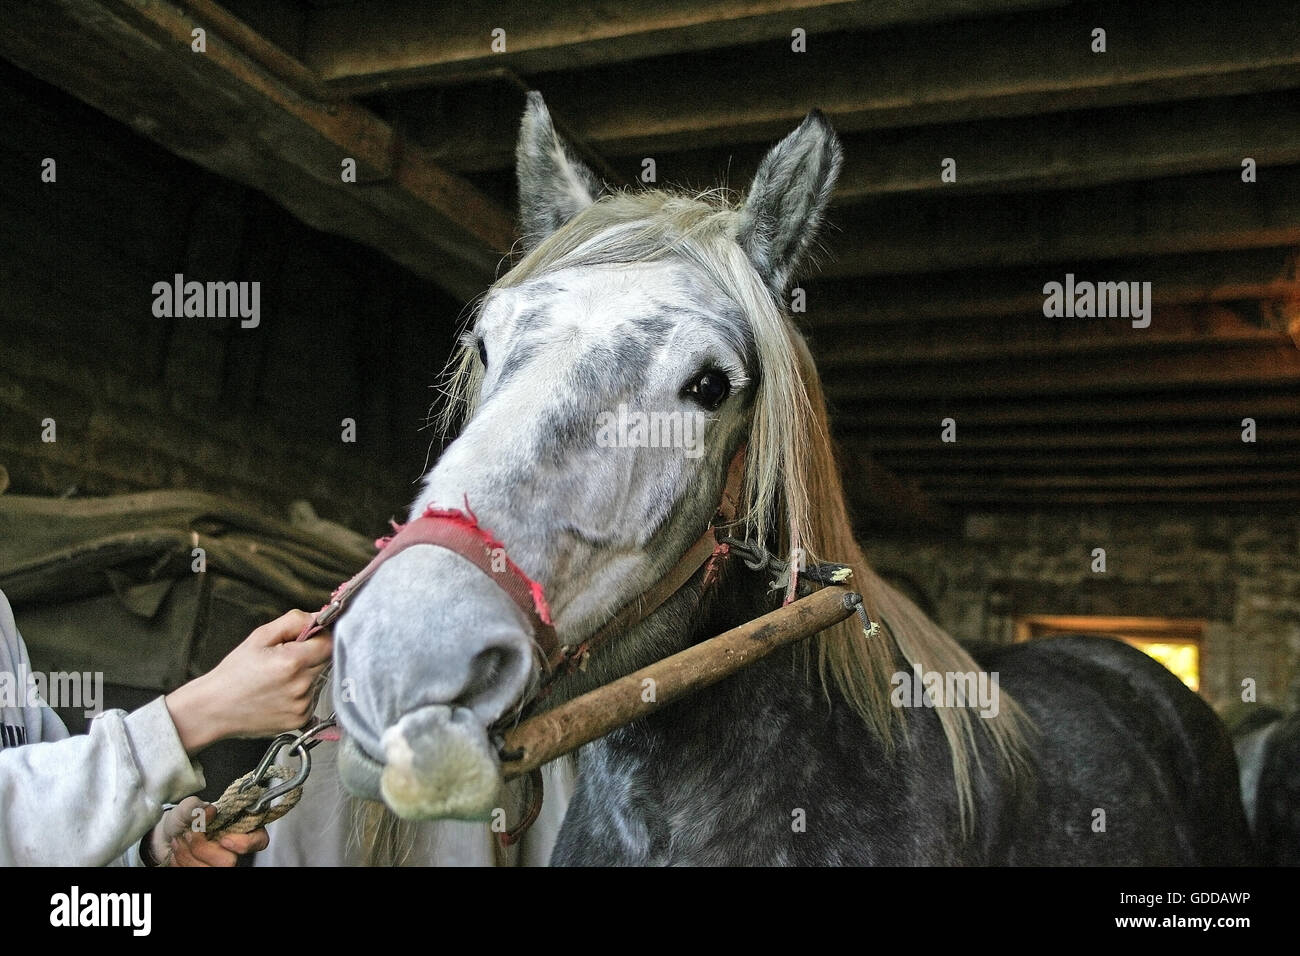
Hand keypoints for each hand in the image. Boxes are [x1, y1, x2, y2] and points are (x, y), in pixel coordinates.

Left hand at [146, 797, 267, 866]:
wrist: (167, 832)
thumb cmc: (183, 818)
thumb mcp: (188, 807)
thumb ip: (198, 806)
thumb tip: (210, 810)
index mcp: (241, 828)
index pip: (258, 841)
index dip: (244, 844)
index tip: (224, 839)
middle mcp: (232, 849)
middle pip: (229, 862)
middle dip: (203, 848)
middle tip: (189, 834)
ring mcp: (217, 863)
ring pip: (208, 870)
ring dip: (187, 854)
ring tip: (179, 839)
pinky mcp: (203, 869)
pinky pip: (193, 873)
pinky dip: (180, 862)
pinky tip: (177, 851)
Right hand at [165, 610, 332, 753]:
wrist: (214, 709)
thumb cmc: (233, 673)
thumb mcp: (259, 637)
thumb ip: (293, 622)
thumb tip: (318, 617)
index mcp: (292, 662)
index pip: (329, 643)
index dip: (320, 637)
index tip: (308, 638)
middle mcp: (301, 685)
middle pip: (326, 661)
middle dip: (312, 655)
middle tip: (286, 659)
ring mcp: (302, 705)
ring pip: (319, 681)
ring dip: (306, 676)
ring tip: (278, 679)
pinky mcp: (300, 720)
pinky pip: (312, 699)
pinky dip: (301, 694)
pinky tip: (279, 694)